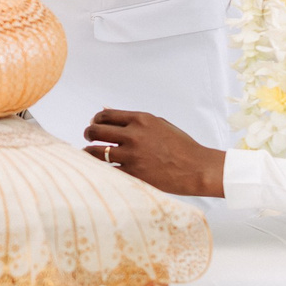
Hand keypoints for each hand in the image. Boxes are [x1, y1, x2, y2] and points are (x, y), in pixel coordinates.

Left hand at [83, 108, 225, 197]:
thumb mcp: (159, 124)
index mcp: (141, 120)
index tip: (94, 124)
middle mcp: (134, 135)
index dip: (96, 119)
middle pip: (97, 131)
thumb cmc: (180, 145)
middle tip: (89, 137)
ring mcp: (132, 156)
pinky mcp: (133, 174)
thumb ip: (134, 119)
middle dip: (89, 133)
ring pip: (97, 152)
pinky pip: (108, 170)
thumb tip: (107, 111)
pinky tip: (100, 168)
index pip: (106, 115)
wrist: (196, 168)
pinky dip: (102, 168)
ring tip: (89, 153)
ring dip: (88, 152)